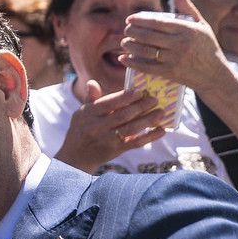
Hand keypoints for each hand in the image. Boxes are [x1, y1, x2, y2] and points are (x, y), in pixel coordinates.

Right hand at [53, 80, 172, 168]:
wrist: (76, 156)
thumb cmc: (80, 130)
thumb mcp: (81, 113)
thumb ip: (91, 98)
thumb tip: (93, 82)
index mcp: (89, 114)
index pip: (108, 103)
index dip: (124, 97)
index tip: (138, 91)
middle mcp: (98, 126)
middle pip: (122, 115)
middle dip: (140, 106)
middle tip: (154, 99)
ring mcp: (107, 140)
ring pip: (131, 128)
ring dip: (148, 120)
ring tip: (161, 112)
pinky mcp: (116, 150)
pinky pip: (135, 143)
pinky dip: (149, 137)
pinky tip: (161, 130)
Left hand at [121, 0, 232, 99]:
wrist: (214, 75)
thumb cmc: (208, 46)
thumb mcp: (202, 25)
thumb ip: (188, 8)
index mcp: (187, 30)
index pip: (158, 23)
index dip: (140, 20)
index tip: (129, 19)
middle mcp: (180, 44)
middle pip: (149, 36)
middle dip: (132, 32)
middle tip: (125, 30)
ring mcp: (174, 60)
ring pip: (146, 51)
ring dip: (130, 46)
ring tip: (124, 42)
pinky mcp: (170, 73)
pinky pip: (147, 67)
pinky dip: (133, 63)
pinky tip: (123, 58)